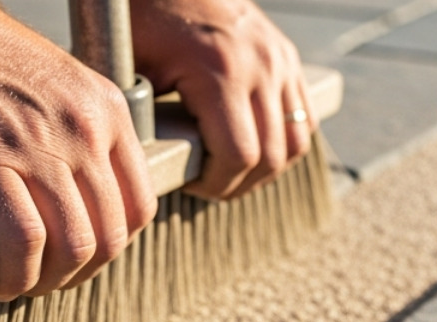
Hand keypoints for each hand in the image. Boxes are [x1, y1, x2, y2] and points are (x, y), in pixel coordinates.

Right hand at [0, 0, 157, 300]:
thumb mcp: (50, 87)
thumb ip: (72, 136)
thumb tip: (72, 204)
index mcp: (105, 109)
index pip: (138, 208)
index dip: (109, 249)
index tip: (75, 259)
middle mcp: (84, 129)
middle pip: (109, 238)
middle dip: (77, 274)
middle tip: (42, 280)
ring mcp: (39, 147)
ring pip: (73, 248)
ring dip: (46, 282)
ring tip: (17, 283)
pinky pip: (24, 244)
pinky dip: (14, 276)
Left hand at [131, 0, 313, 199]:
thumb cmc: (142, 21)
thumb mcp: (134, 70)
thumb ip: (145, 121)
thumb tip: (148, 170)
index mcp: (221, 72)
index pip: (239, 156)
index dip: (216, 185)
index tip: (191, 184)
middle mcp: (260, 65)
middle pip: (272, 157)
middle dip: (239, 183)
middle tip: (208, 185)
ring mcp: (279, 59)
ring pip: (295, 142)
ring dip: (267, 169)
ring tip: (231, 172)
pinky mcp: (286, 56)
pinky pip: (303, 116)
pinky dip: (284, 142)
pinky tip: (252, 147)